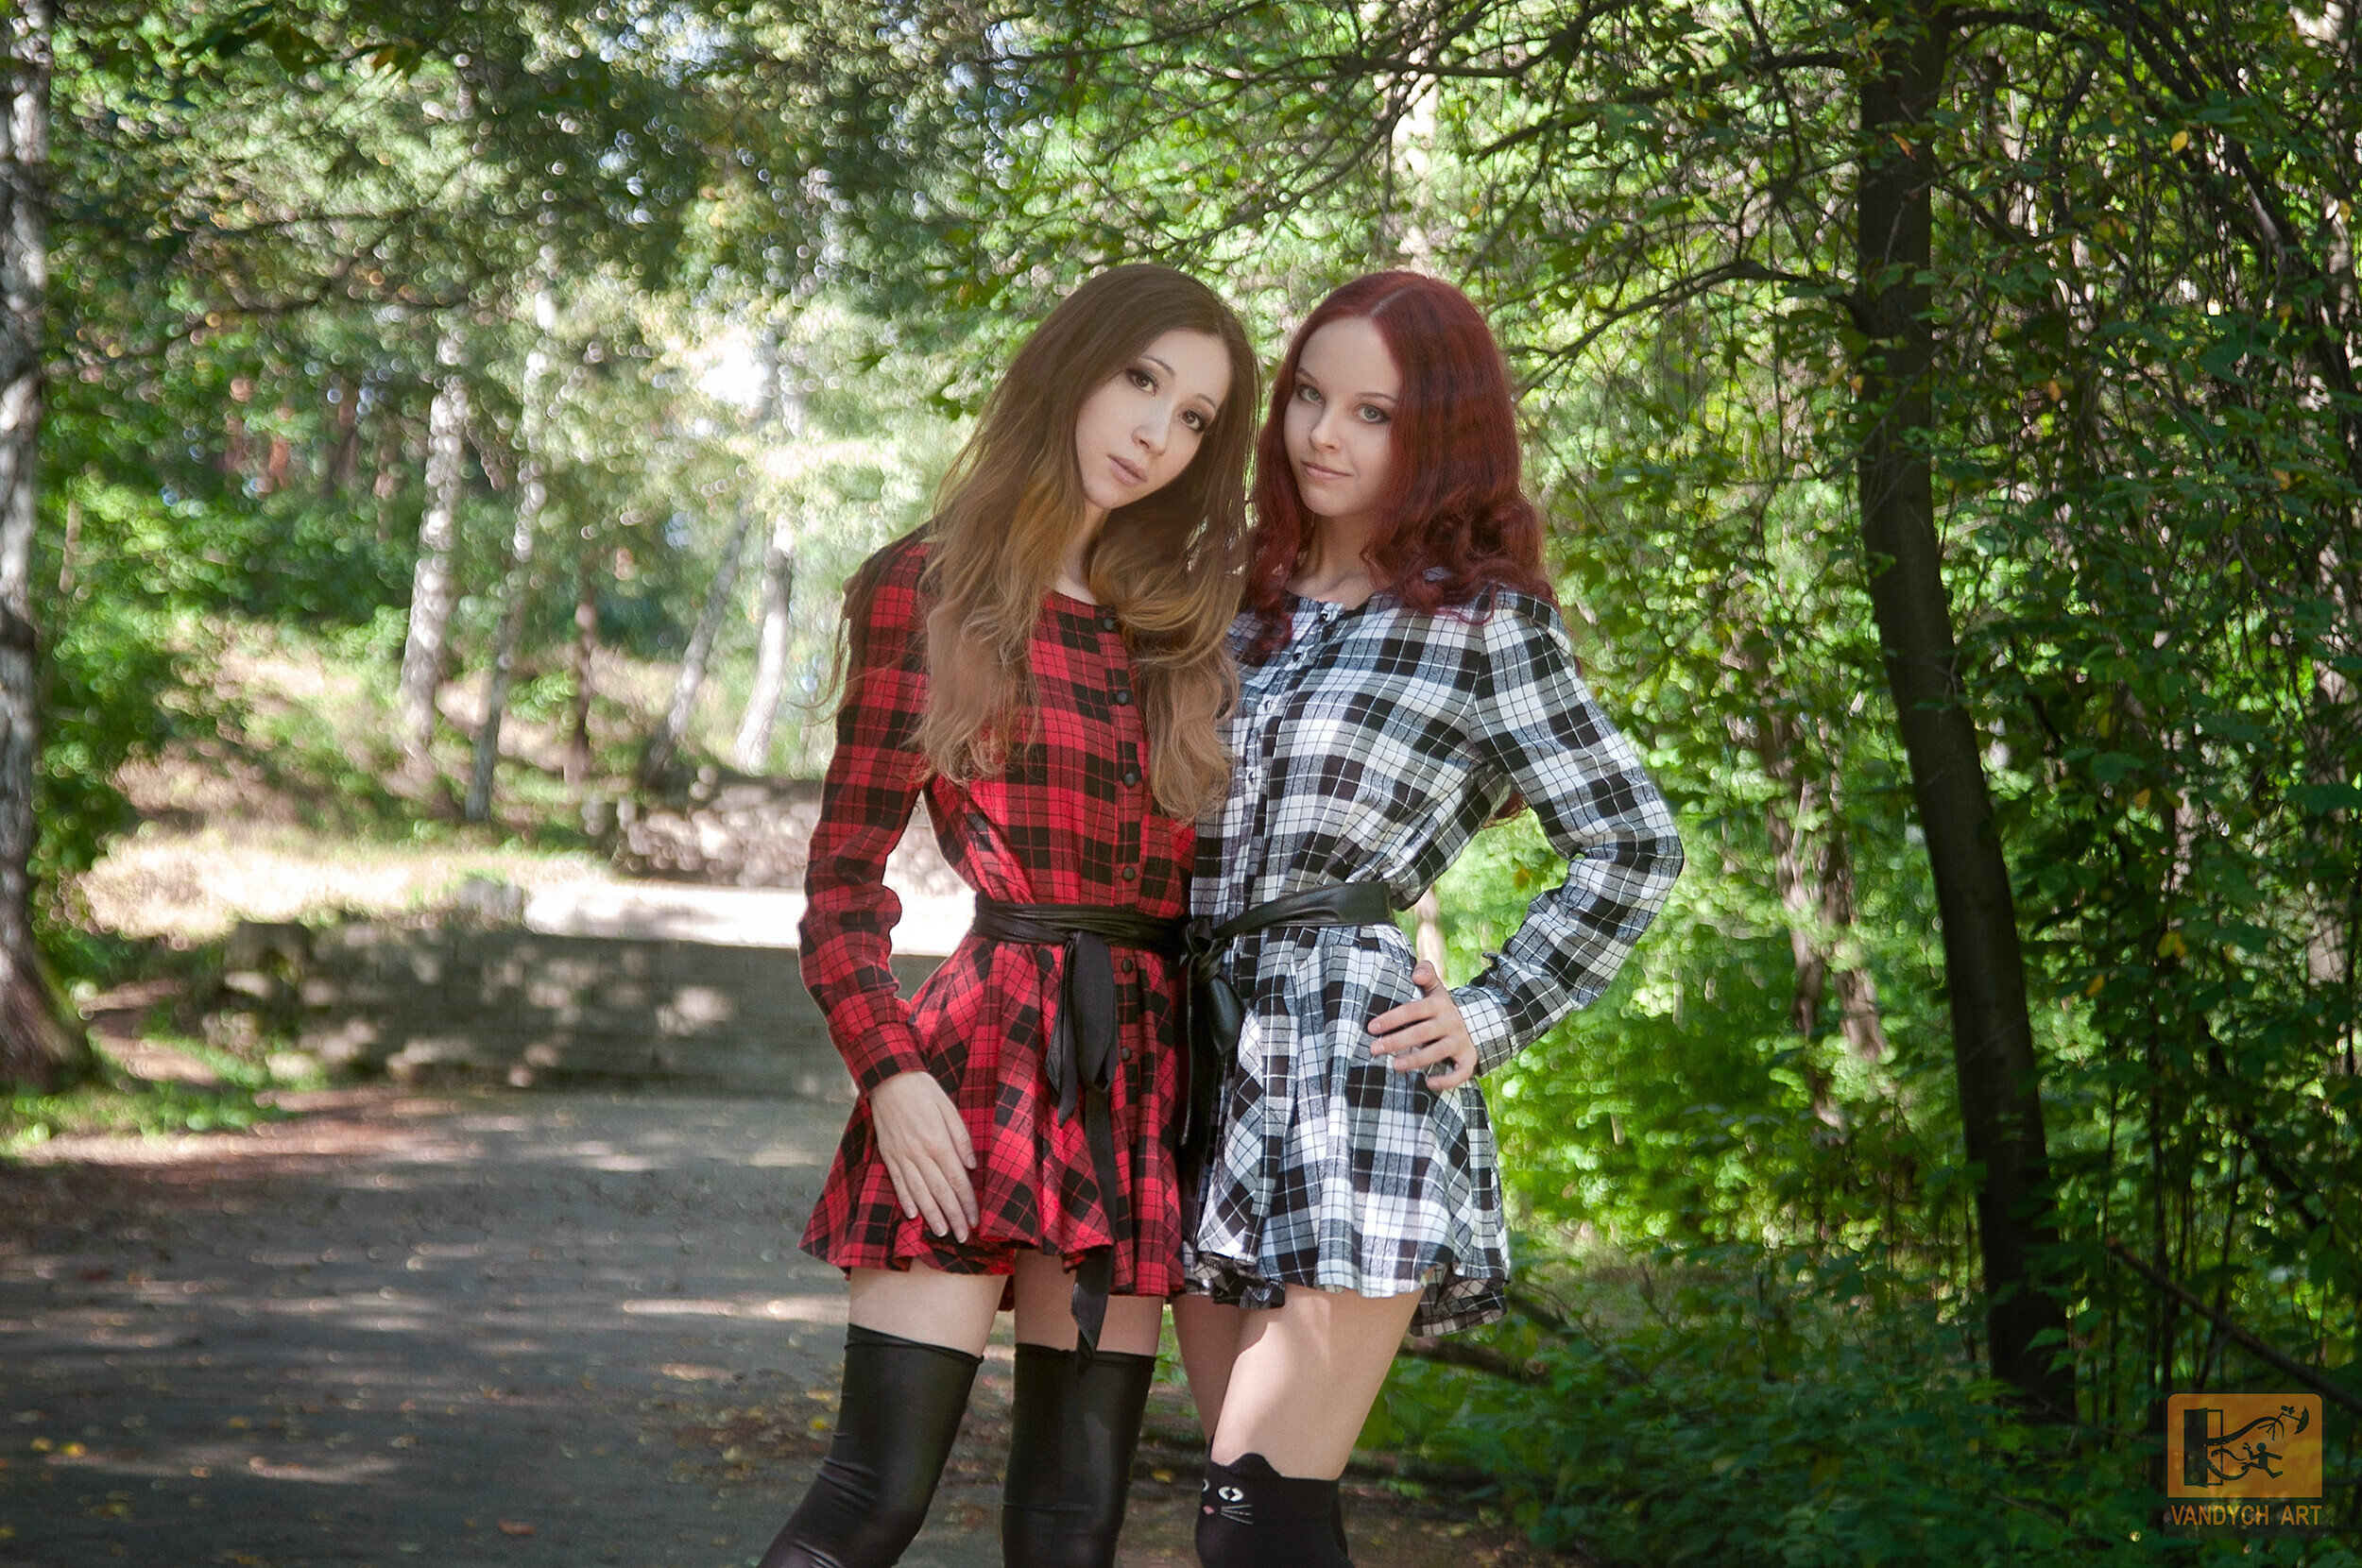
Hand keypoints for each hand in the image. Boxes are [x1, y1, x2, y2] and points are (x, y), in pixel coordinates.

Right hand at [867, 1070, 978, 1240]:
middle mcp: (919, 1153)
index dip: (967, 1203)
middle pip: (939, 1192)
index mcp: (938, 1142)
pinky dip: (905, 1200)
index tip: (975, 1220)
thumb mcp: (949, 1108)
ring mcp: (901, 1156)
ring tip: (940, 1233)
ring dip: (930, 1215)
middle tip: (962, 1237)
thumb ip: (961, 1138)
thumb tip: (971, 1166)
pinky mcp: (888, 1155)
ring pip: (918, 1192)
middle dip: (952, 1217)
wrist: (889, 1078)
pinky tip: (912, 1215)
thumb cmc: (924, 1090)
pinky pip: (897, 1182)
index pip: (956, 1180)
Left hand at [1367, 962, 1478, 1090]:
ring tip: (1394, 1066)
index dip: (1392, 1019)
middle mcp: (1451, 1023)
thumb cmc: (1442, 1008)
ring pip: (1437, 1053)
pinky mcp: (1468, 1059)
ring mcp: (1460, 1042)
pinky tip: (1429, 1084)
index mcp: (1440, 1005)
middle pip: (1422, 1033)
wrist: (1475, 1023)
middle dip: (1397, 1041)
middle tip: (1374, 1049)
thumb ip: (1426, 973)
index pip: (1413, 1010)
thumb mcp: (1436, 988)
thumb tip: (1416, 973)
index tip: (1372, 1027)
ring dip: (1415, 1060)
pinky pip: (1460, 1072)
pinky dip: (1447, 1080)